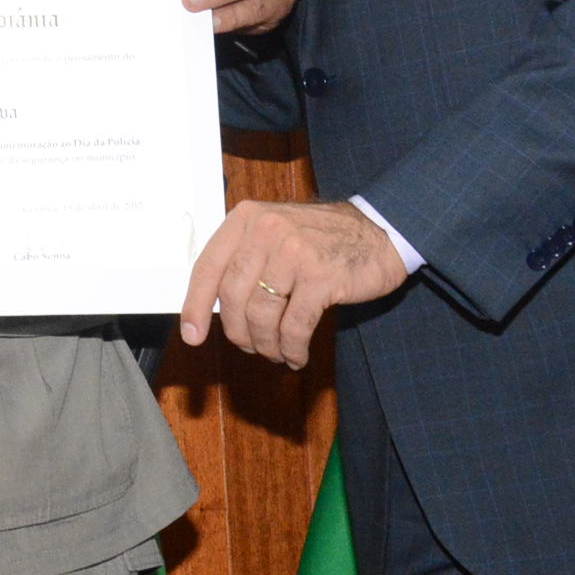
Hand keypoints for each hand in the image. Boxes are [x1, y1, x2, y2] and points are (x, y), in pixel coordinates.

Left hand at [178, 199, 408, 367]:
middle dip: (238, 331)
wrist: (382, 230)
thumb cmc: (322, 240)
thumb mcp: (275, 232)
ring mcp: (294, 252)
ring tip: (276, 351)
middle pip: (233, 296)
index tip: (192, 335)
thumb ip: (245, 258)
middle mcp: (266, 230)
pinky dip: (292, 348)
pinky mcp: (320, 276)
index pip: (207, 267)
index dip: (195, 305)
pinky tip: (296, 355)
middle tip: (250, 347)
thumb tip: (211, 308)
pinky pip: (294, 326)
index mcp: (246, 218)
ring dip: (266, 343)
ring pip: (262, 314)